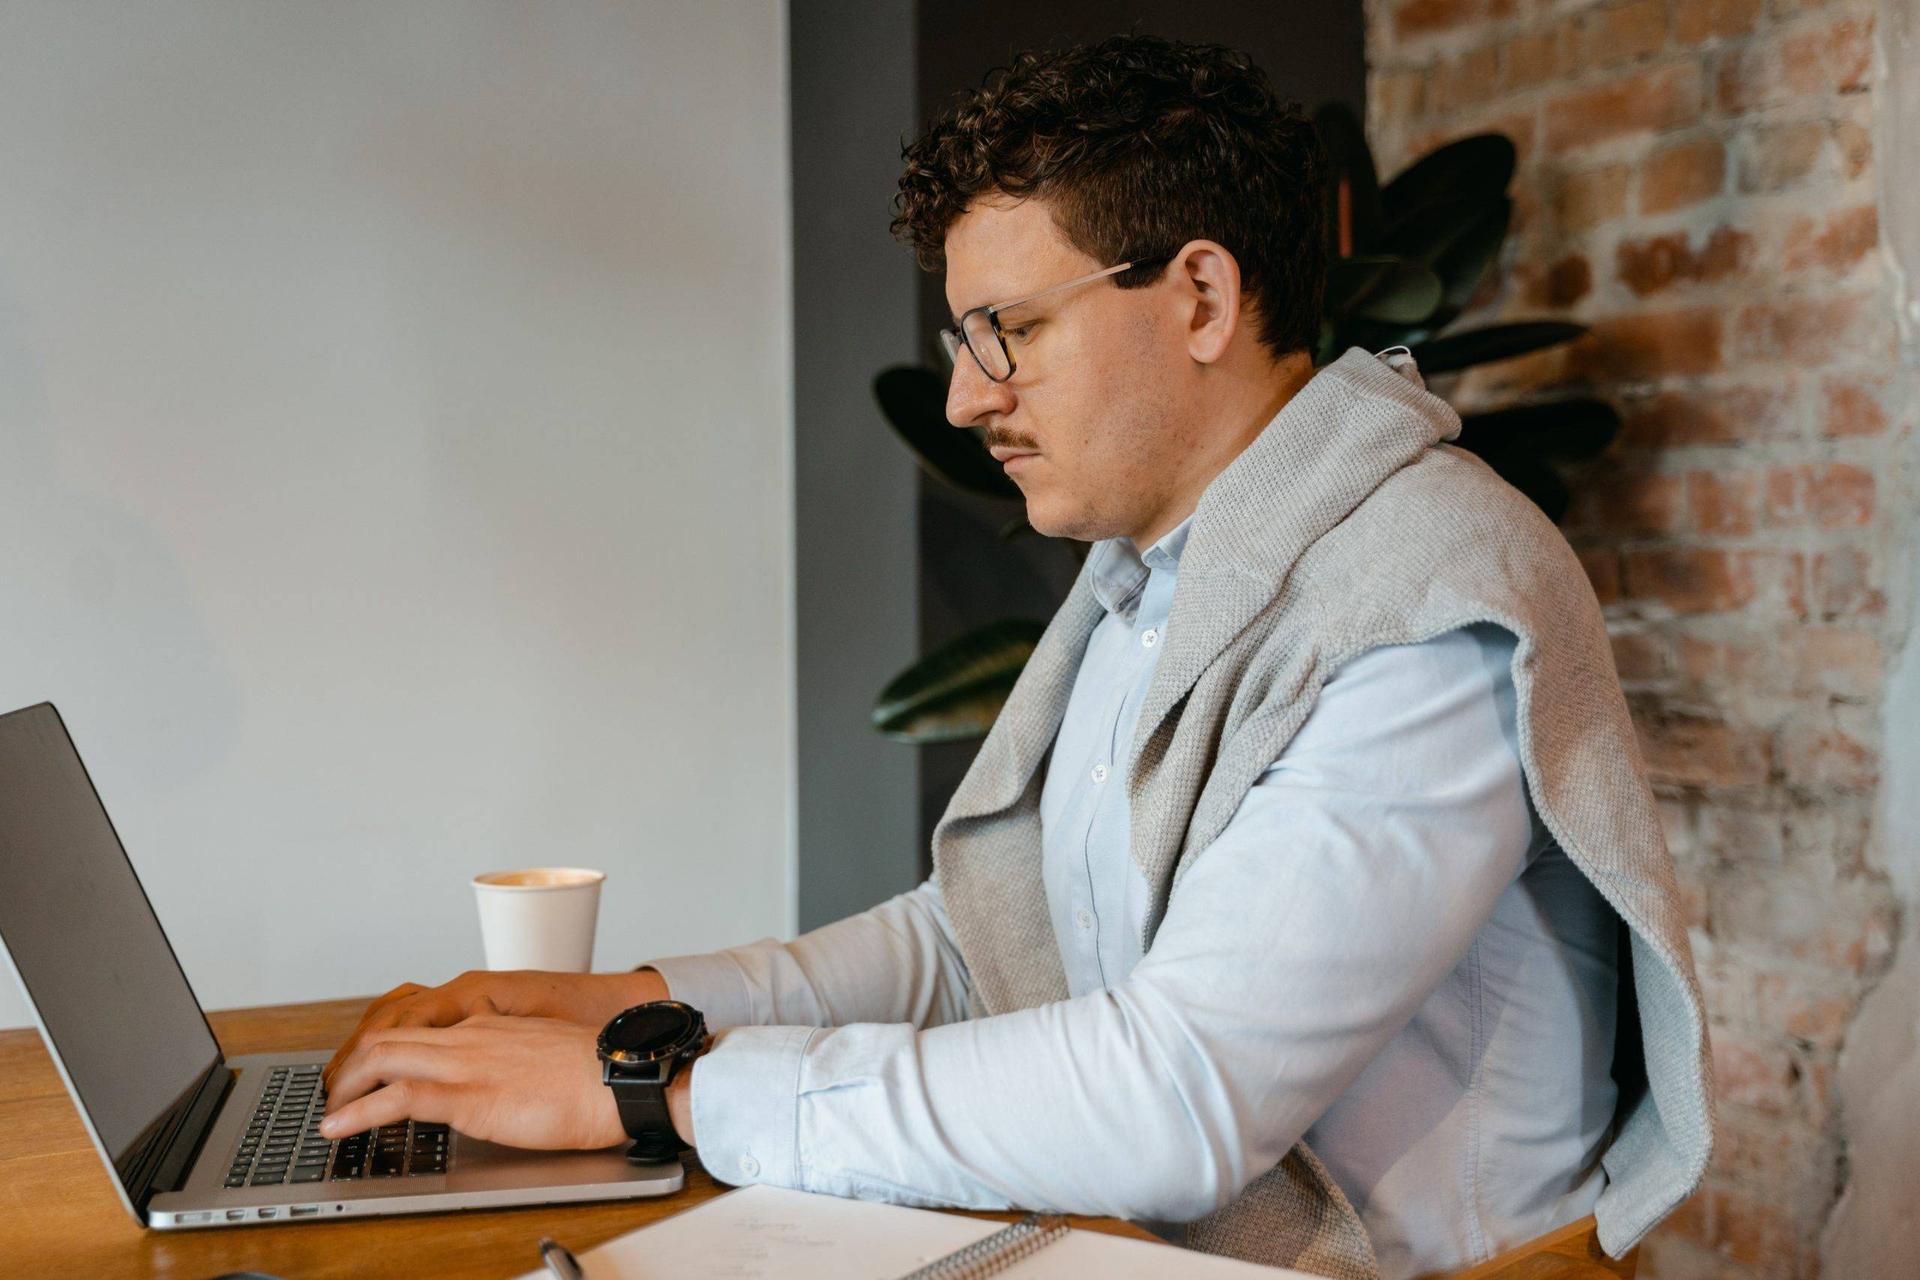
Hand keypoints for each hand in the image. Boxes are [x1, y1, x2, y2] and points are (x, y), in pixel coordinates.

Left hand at [323, 968, 667, 1090]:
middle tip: (333, 1092)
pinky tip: (338, 1128)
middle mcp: (469, 1036)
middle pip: (386, 1036)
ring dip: (344, 1088)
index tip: (365, 1073)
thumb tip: (498, 1079)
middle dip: (348, 1066)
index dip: (381, 1051)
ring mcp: (467, 1062)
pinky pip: (397, 1098)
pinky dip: (357, 1113)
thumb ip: (511, 1058)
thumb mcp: (543, 1053)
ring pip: (381, 1059)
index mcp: (488, 1024)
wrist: (620, 1078)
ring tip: (328, 1113)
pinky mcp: (470, 1096)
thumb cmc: (595, 1072)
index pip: (417, 1028)